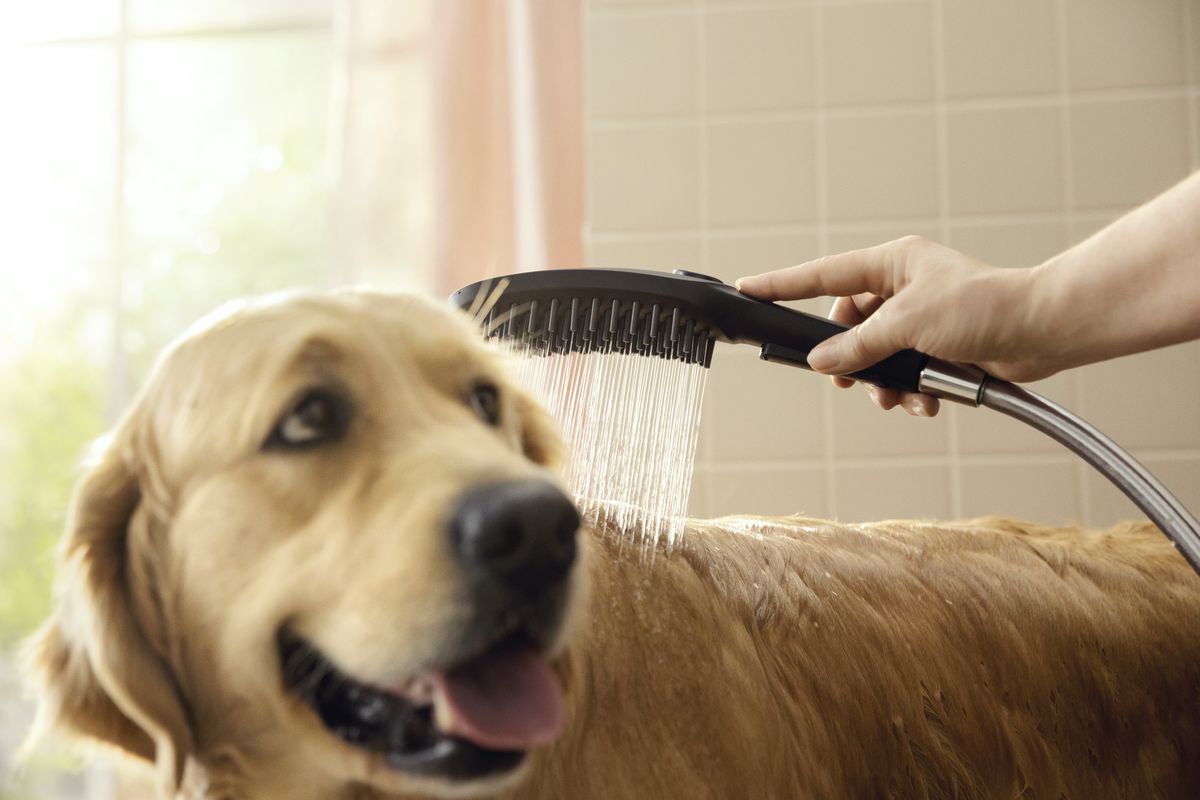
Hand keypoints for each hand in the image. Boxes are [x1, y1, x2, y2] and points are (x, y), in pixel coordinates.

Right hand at [736, 236, 1058, 416]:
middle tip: (846, 379)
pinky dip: (911, 391)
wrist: (1044, 332)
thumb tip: (823, 361)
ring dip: (883, 383)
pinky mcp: (938, 349)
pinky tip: (926, 401)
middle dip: (850, 359)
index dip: (783, 284)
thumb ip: (859, 344)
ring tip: (895, 397)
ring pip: (875, 356)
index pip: (823, 274)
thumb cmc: (986, 307)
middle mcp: (902, 287)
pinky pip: (904, 373)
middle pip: (848, 327)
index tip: (748, 288)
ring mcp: (920, 319)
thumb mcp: (909, 323)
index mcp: (892, 263)